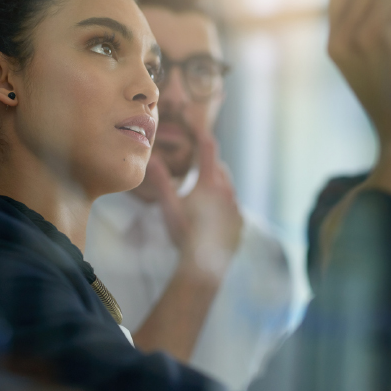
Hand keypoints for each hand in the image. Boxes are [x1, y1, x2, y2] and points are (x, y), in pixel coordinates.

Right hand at [147, 127, 242, 279]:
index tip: (197, 125)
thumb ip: (160, 181)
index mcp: (209, 183)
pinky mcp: (240, 223)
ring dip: (216, 185)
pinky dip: (223, 204)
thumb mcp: (168, 206)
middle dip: (208, 164)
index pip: (208, 149)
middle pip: (219, 168)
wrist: (204, 265)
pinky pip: (233, 206)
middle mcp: (227, 191)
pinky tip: (212, 215)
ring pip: (227, 187)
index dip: (202, 134)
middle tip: (195, 166)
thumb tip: (150, 160)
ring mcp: (236, 207)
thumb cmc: (184, 233)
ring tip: (202, 193)